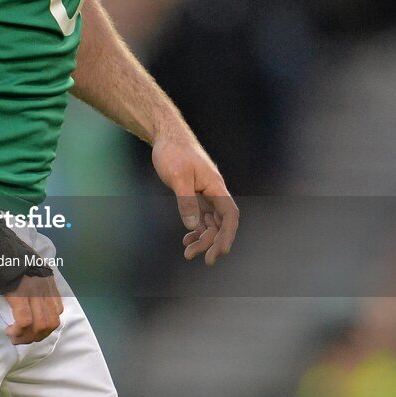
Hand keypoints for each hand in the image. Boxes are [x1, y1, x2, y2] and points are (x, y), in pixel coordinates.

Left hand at [4, 273, 63, 344]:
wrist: (0, 239)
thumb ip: (9, 303)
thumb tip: (16, 323)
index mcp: (18, 289)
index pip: (25, 320)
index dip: (18, 333)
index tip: (9, 332)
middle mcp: (36, 288)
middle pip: (42, 323)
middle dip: (30, 337)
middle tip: (19, 338)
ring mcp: (46, 284)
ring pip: (54, 318)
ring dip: (43, 331)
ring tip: (30, 331)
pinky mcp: (51, 281)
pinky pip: (58, 306)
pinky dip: (50, 318)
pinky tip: (39, 317)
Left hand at [152, 133, 238, 265]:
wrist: (166, 136)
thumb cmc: (173, 152)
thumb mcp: (177, 177)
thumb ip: (186, 201)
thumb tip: (193, 226)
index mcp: (215, 186)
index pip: (229, 215)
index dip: (228, 235)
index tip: (220, 252)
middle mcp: (214, 191)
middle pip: (221, 223)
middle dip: (214, 242)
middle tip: (202, 260)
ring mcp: (205, 193)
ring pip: (211, 222)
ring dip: (203, 239)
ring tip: (188, 253)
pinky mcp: (195, 193)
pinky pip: (201, 216)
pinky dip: (196, 229)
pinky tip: (187, 238)